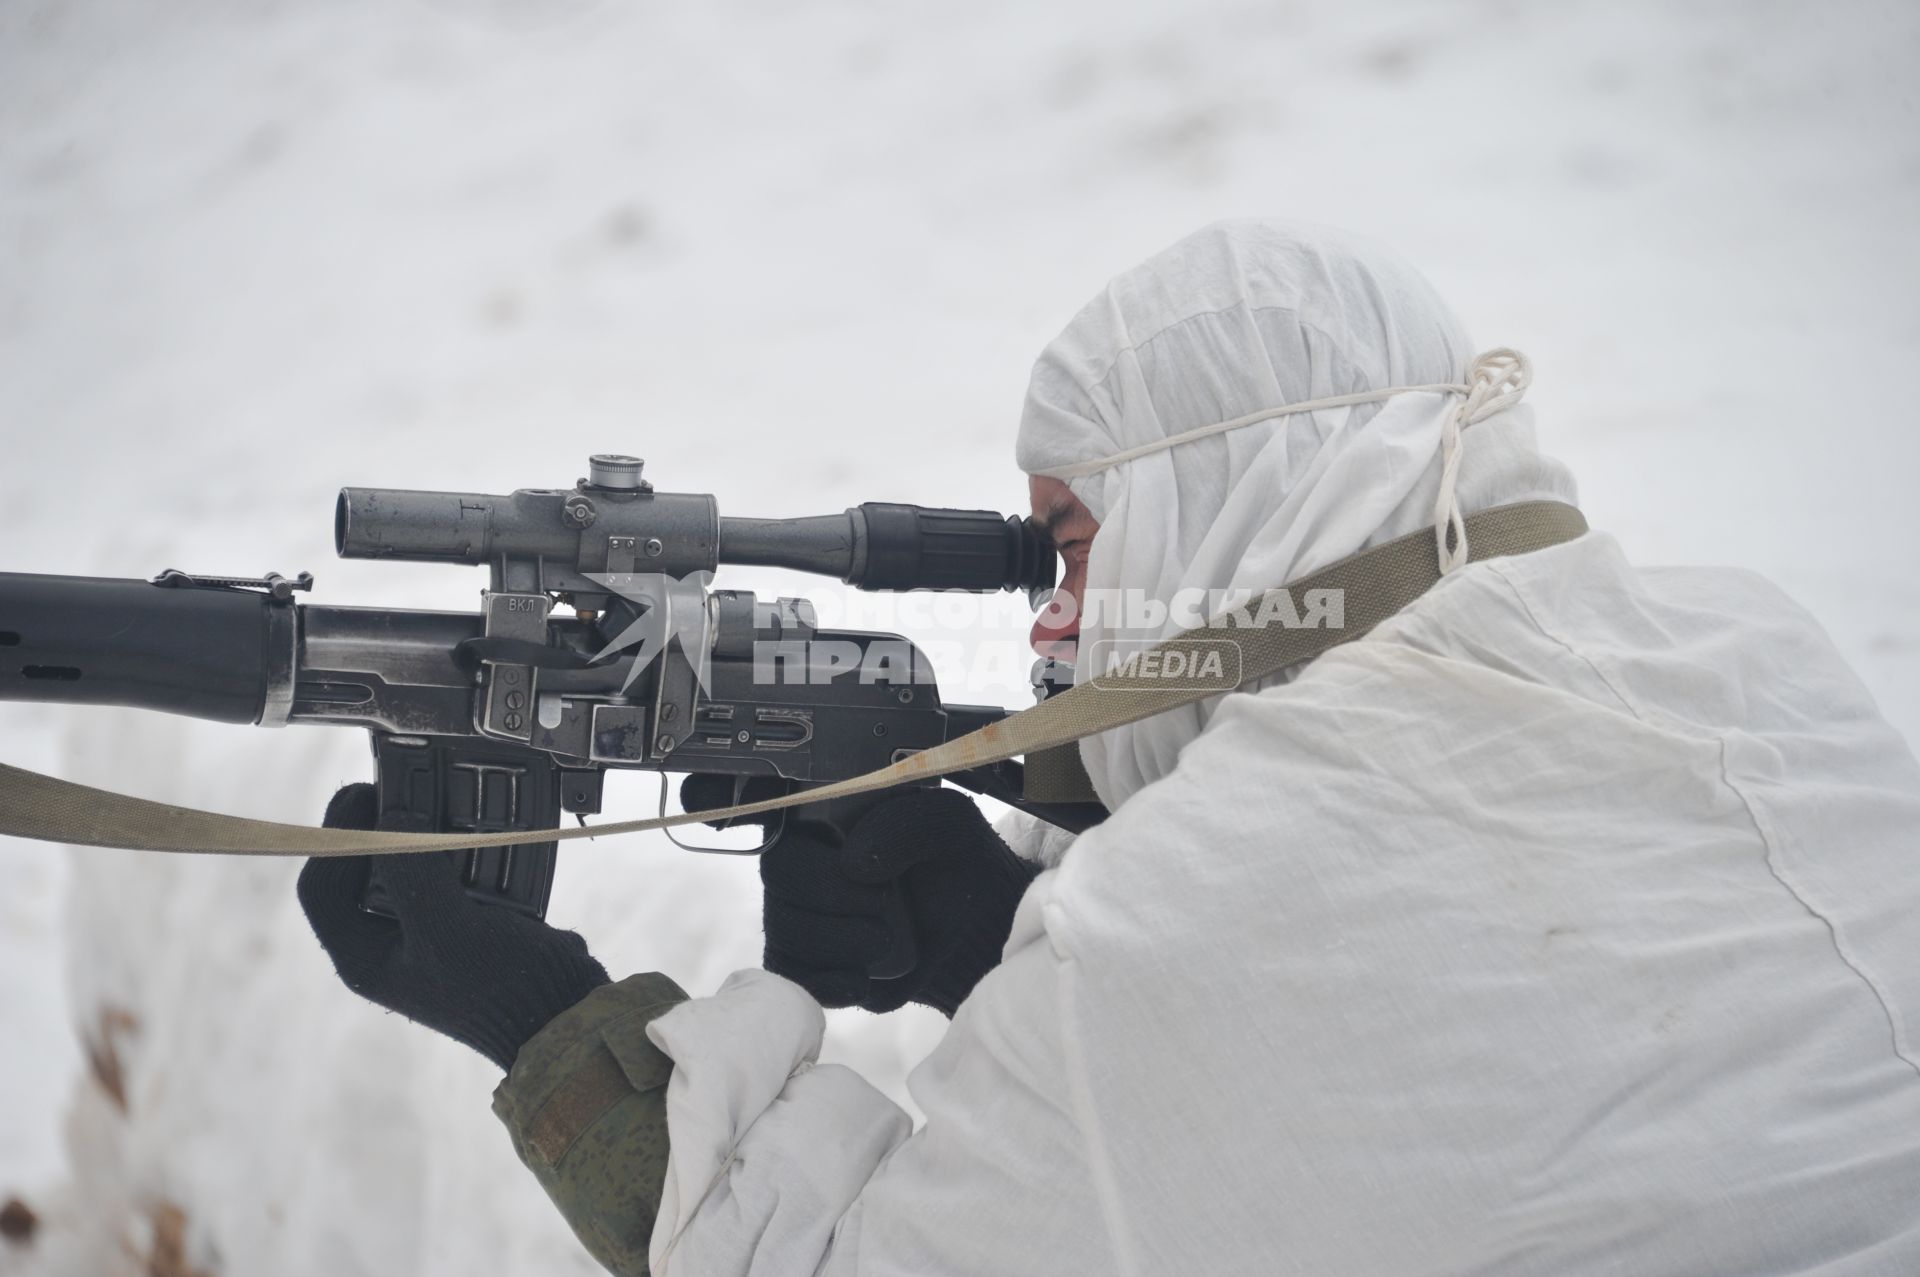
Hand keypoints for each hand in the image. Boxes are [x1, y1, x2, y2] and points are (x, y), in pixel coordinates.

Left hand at [296, 783, 609, 1070]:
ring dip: (420, 833)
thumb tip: (394, 816)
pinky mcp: (465, 922)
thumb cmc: (500, 986)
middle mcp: (387, 944)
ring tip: (438, 801)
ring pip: (406, 868)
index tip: (365, 794)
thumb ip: (414, 874)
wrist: (562, 1014)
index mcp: (365, 956)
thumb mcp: (449, 930)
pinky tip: (475, 828)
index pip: (322, 886)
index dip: (334, 835)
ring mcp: (426, 933)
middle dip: (380, 828)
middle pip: (360, 872)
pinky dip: (456, 847)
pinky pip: (447, 874)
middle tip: (404, 790)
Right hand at [682, 778, 1039, 1015]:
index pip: (751, 792)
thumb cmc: (957, 864)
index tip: (713, 809)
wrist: (974, 932)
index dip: (713, 794)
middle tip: (884, 898)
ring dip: (846, 937)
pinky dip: (834, 979)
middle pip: (777, 868)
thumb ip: (910, 825)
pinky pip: (793, 974)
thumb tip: (855, 859)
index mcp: (824, 807)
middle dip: (833, 889)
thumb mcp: (950, 826)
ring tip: (891, 936)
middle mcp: (799, 855)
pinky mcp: (806, 962)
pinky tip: (866, 974)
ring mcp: (796, 911)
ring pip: (786, 925)